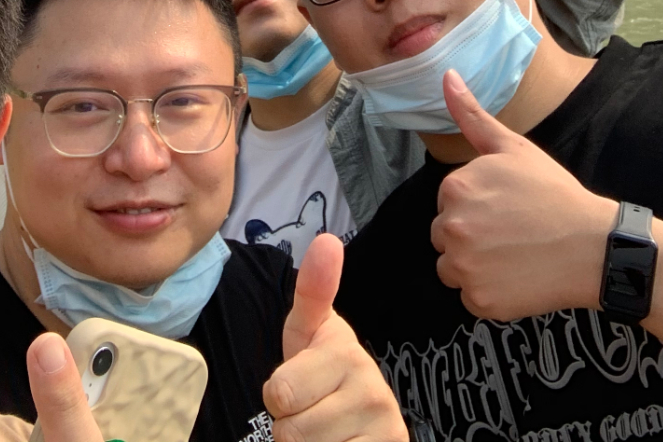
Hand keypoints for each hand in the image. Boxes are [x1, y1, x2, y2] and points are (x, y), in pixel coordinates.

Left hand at [264, 233, 406, 441]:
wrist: (365, 420)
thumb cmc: (323, 371)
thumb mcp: (309, 331)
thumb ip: (313, 291)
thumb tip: (328, 239)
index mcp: (346, 352)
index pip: (278, 394)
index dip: (277, 396)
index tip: (297, 384)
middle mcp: (373, 391)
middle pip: (290, 432)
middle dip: (290, 427)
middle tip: (310, 412)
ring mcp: (385, 429)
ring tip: (325, 432)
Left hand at [432, 70, 615, 320]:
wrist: (592, 246)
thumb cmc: (552, 193)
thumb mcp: (513, 148)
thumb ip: (471, 115)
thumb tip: (445, 74)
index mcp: (454, 188)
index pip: (448, 201)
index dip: (477, 204)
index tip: (506, 207)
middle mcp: (451, 227)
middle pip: (446, 235)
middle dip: (472, 234)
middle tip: (512, 232)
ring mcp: (464, 268)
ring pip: (453, 268)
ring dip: (475, 265)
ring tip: (514, 255)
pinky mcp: (479, 302)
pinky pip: (471, 298)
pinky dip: (491, 293)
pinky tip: (519, 278)